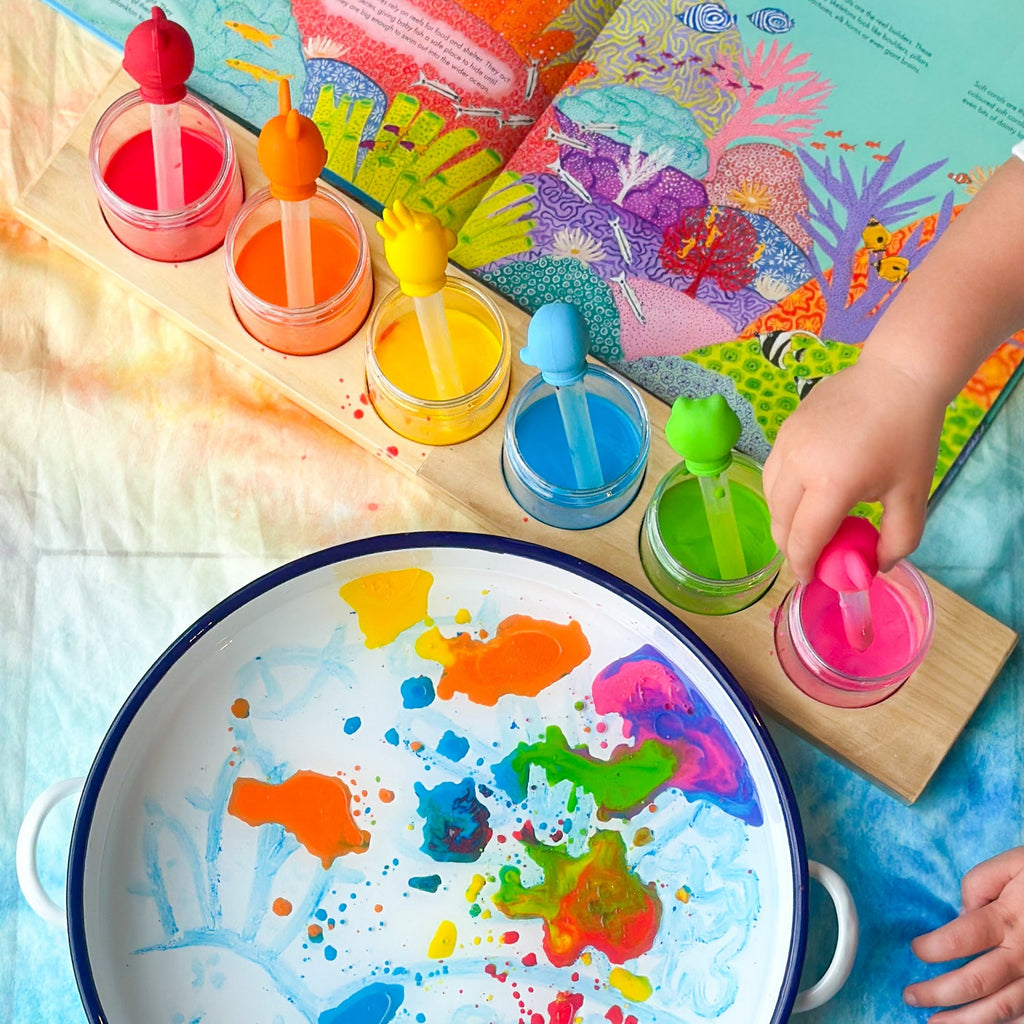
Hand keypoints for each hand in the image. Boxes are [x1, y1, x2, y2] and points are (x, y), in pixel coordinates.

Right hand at [762, 351, 944, 582]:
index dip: (804, 566)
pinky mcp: (784, 430)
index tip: (811, 579)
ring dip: (784, 521)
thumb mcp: (914, 494)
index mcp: (832, 484)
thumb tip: (873, 565)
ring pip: (770, 499)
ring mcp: (786, 444)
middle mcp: (799, 465)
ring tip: (807, 528)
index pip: (803, 539)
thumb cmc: (909, 436)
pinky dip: (783, 495)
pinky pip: (773, 474)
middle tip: (810, 558)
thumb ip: (898, 540)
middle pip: (780, 523)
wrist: (896, 376)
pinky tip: (806, 496)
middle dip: (791, 548)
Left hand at [904, 848, 1023, 1022]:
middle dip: (937, 993)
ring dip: (965, 1021)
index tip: (915, 950)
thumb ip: (978, 883)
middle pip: (974, 983)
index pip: (959, 940)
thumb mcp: (1010, 865)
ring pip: (1000, 1010)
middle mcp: (1023, 955)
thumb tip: (962, 913)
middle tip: (910, 996)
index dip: (931, 949)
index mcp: (1006, 920)